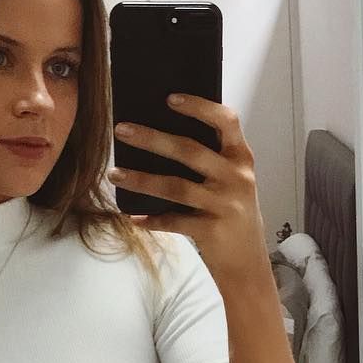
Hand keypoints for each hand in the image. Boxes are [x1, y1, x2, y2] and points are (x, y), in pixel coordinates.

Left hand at [108, 93, 268, 289]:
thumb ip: (212, 160)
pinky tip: (133, 217)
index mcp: (241, 159)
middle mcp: (235, 178)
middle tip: (121, 129)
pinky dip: (151, 220)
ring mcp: (224, 205)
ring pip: (175, 186)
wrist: (248, 263)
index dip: (199, 107)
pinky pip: (173, 221)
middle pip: (189, 151)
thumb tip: (163, 138)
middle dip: (151, 138)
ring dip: (140, 179)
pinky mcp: (211, 230)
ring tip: (114, 174)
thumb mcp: (233, 183)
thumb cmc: (233, 215)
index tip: (169, 98)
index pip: (226, 121)